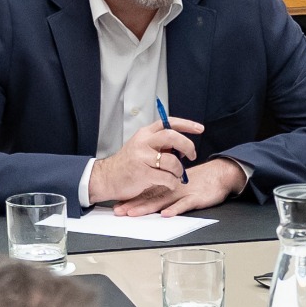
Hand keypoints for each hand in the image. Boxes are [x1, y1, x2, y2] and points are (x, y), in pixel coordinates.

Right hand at [88, 117, 204, 211]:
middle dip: (187, 146)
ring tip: (176, 175)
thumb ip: (159, 145)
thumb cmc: (127, 165)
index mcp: (144, 134)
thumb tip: (181, 147)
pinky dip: (172, 182)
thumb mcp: (141, 148)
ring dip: (179, 170)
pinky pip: (167, 178)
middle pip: (172, 136)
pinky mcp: (142, 174)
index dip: (186, 125)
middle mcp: (143, 143)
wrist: (106, 178)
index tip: (199, 129)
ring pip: (172, 160)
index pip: (168, 123)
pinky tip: (169, 183)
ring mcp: (142, 158)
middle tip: (192, 155)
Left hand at [119, 156, 242, 216]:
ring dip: (147, 207)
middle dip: (133, 204)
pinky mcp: (195, 197)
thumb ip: (166, 188)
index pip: (145, 192)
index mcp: (166, 184)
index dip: (131, 199)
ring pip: (162, 200)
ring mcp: (182, 193)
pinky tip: (166, 214)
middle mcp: (171, 188)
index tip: (117, 206)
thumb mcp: (179, 183)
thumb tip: (152, 198)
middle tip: (119, 211)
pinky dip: (175, 209)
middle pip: (149, 197)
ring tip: (134, 213)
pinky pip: (184, 204)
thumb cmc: (200, 180)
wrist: (219, 174)